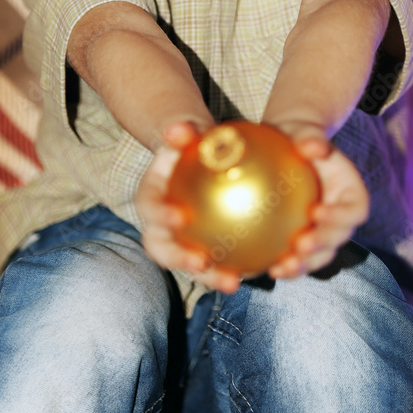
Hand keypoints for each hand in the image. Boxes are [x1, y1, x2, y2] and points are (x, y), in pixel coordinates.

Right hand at [135, 121, 241, 292]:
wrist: (198, 165)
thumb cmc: (191, 147)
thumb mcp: (187, 135)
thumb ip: (182, 132)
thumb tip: (178, 130)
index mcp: (151, 198)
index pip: (150, 208)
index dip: (160, 216)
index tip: (181, 217)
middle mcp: (159, 226)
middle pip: (162, 248)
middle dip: (180, 260)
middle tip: (202, 262)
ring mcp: (180, 243)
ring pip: (190, 265)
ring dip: (209, 277)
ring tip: (233, 282)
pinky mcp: (203, 252)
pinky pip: (218, 264)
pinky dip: (236, 269)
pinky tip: (262, 271)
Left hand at [265, 120, 369, 278]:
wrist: (284, 151)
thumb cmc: (297, 138)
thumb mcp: (304, 133)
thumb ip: (311, 138)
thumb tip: (314, 146)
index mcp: (351, 194)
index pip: (354, 210)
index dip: (341, 216)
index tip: (317, 211)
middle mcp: (340, 218)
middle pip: (338, 239)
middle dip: (321, 246)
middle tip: (300, 245)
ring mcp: (321, 233)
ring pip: (319, 256)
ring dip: (303, 266)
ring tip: (283, 267)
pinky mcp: (301, 242)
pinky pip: (297, 259)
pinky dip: (286, 267)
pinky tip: (268, 269)